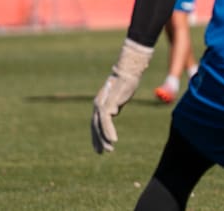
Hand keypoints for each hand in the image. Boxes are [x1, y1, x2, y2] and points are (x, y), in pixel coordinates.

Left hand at [91, 39, 152, 153]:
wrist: (128, 71)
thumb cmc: (126, 82)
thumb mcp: (119, 96)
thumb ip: (115, 105)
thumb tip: (114, 112)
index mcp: (99, 103)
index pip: (95, 123)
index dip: (96, 135)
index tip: (99, 146)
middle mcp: (97, 105)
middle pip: (94, 126)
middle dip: (97, 140)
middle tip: (101, 152)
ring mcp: (101, 104)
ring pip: (99, 126)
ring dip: (103, 139)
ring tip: (109, 149)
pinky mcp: (108, 104)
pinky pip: (106, 121)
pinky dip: (109, 131)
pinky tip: (113, 140)